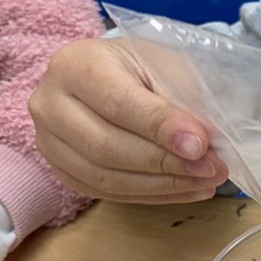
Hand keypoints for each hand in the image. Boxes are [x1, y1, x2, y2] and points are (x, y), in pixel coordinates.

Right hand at [29, 39, 228, 202]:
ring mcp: (48, 142)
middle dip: (165, 162)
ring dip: (163, 185)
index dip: (160, 127)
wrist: (113, 74)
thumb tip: (203, 145)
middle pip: (106, 146)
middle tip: (212, 168)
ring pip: (105, 177)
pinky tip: (188, 190)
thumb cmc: (142, 66)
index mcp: (74, 65)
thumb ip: (181, 99)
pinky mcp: (62, 171)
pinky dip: (152, 195)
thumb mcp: (166, 65)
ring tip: (207, 181)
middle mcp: (50, 104)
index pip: (116, 102)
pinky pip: (107, 193)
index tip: (200, 145)